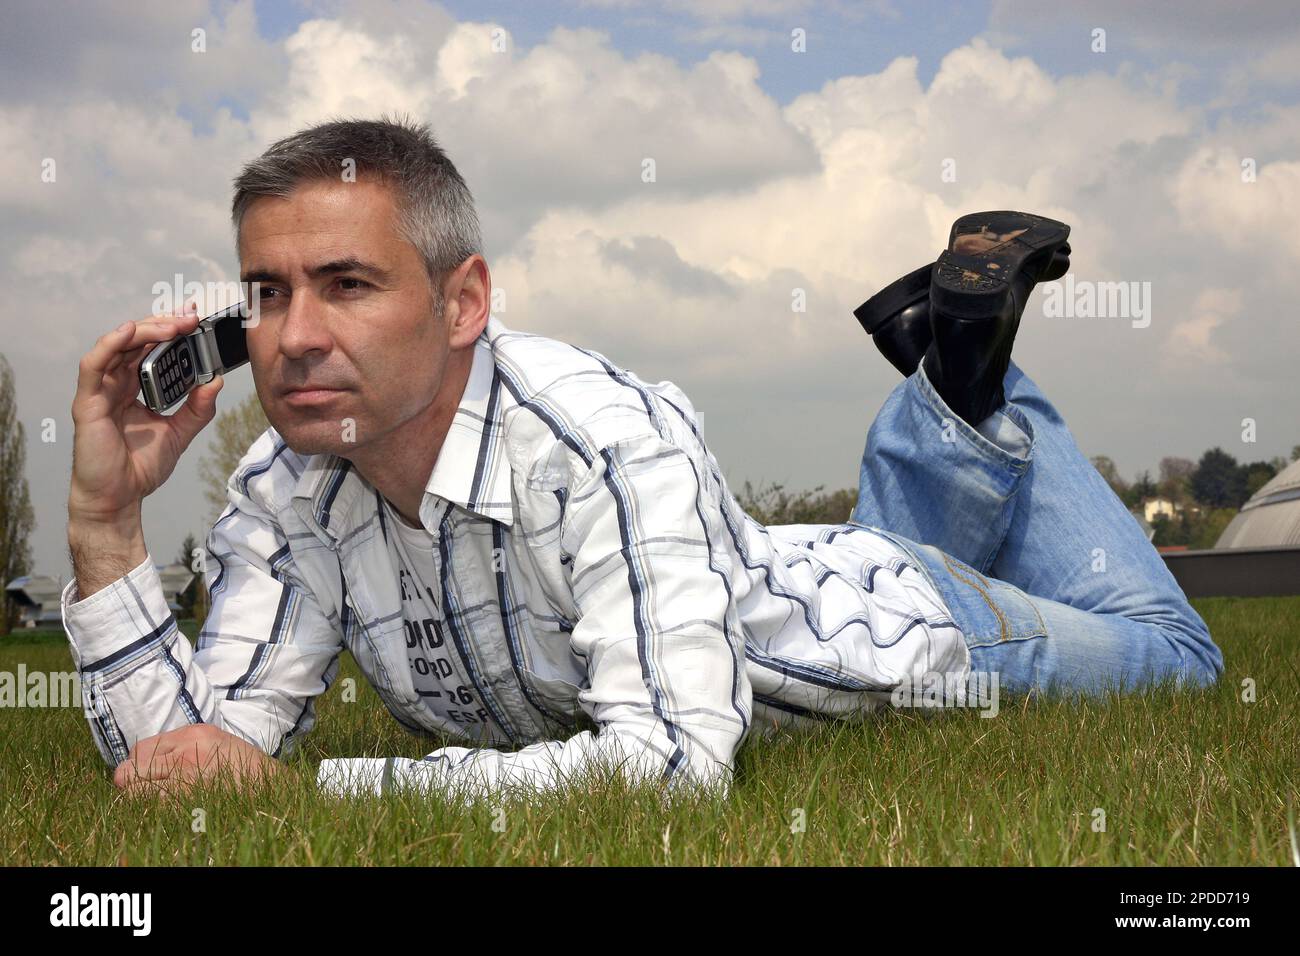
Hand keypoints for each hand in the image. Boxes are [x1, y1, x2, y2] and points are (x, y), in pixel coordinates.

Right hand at [69, 303, 223, 525]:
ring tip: (172, 324)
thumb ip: (197, 408)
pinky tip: (130, 332)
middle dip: (163, 324)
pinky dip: (110, 345)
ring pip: (118, 346)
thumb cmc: (139, 467)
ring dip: (145, 330)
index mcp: (135, 388)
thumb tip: (215, 381)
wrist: (119, 498)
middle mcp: (116, 384)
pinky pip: (94, 366)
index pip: (151, 349)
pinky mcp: (87, 402)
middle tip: (190, 317)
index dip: (170, 331)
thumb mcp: (180, 433)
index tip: (196, 320)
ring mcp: (100, 391)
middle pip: (136, 342)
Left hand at [114, 724, 282, 797]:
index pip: (140, 750)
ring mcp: (187, 777)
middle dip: (130, 785)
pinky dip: (154, 814)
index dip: (135, 766)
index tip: (141, 776)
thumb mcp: (215, 742)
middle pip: (131, 771)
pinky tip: (165, 813)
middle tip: (140, 793)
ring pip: (137, 793)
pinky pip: (155, 810)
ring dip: (139, 802)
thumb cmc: (244, 767)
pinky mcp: (191, 801)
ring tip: (152, 804)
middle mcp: (186, 753)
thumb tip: (142, 763)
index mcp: (192, 734)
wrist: (273, 786)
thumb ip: (181, 747)